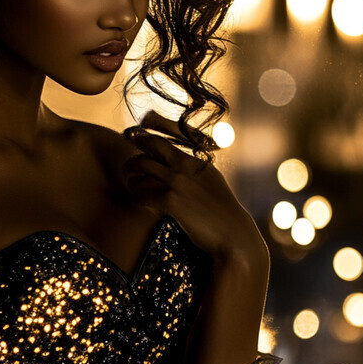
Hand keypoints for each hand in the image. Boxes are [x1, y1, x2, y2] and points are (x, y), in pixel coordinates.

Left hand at [121, 109, 266, 262]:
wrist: (233, 234)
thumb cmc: (221, 213)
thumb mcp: (211, 183)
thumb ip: (194, 172)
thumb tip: (178, 166)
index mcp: (196, 161)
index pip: (168, 135)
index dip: (149, 129)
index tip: (139, 128)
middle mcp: (185, 166)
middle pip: (150, 143)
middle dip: (135, 148)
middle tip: (129, 164)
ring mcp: (177, 181)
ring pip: (140, 165)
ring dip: (131, 174)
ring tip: (131, 183)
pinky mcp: (170, 200)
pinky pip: (141, 191)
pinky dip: (136, 194)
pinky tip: (140, 200)